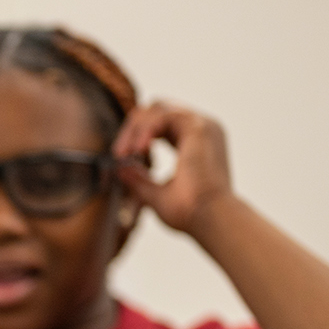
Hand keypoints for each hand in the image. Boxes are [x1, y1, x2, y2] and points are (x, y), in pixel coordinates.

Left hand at [111, 101, 233, 235]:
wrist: (209, 220)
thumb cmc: (190, 214)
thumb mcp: (156, 194)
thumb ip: (138, 179)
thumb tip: (119, 168)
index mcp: (195, 143)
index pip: (161, 124)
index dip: (137, 134)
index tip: (121, 156)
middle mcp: (201, 130)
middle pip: (157, 109)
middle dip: (133, 127)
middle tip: (119, 152)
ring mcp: (203, 126)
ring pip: (158, 108)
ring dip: (135, 128)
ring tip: (124, 152)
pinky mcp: (199, 127)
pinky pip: (163, 114)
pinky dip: (145, 129)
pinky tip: (138, 150)